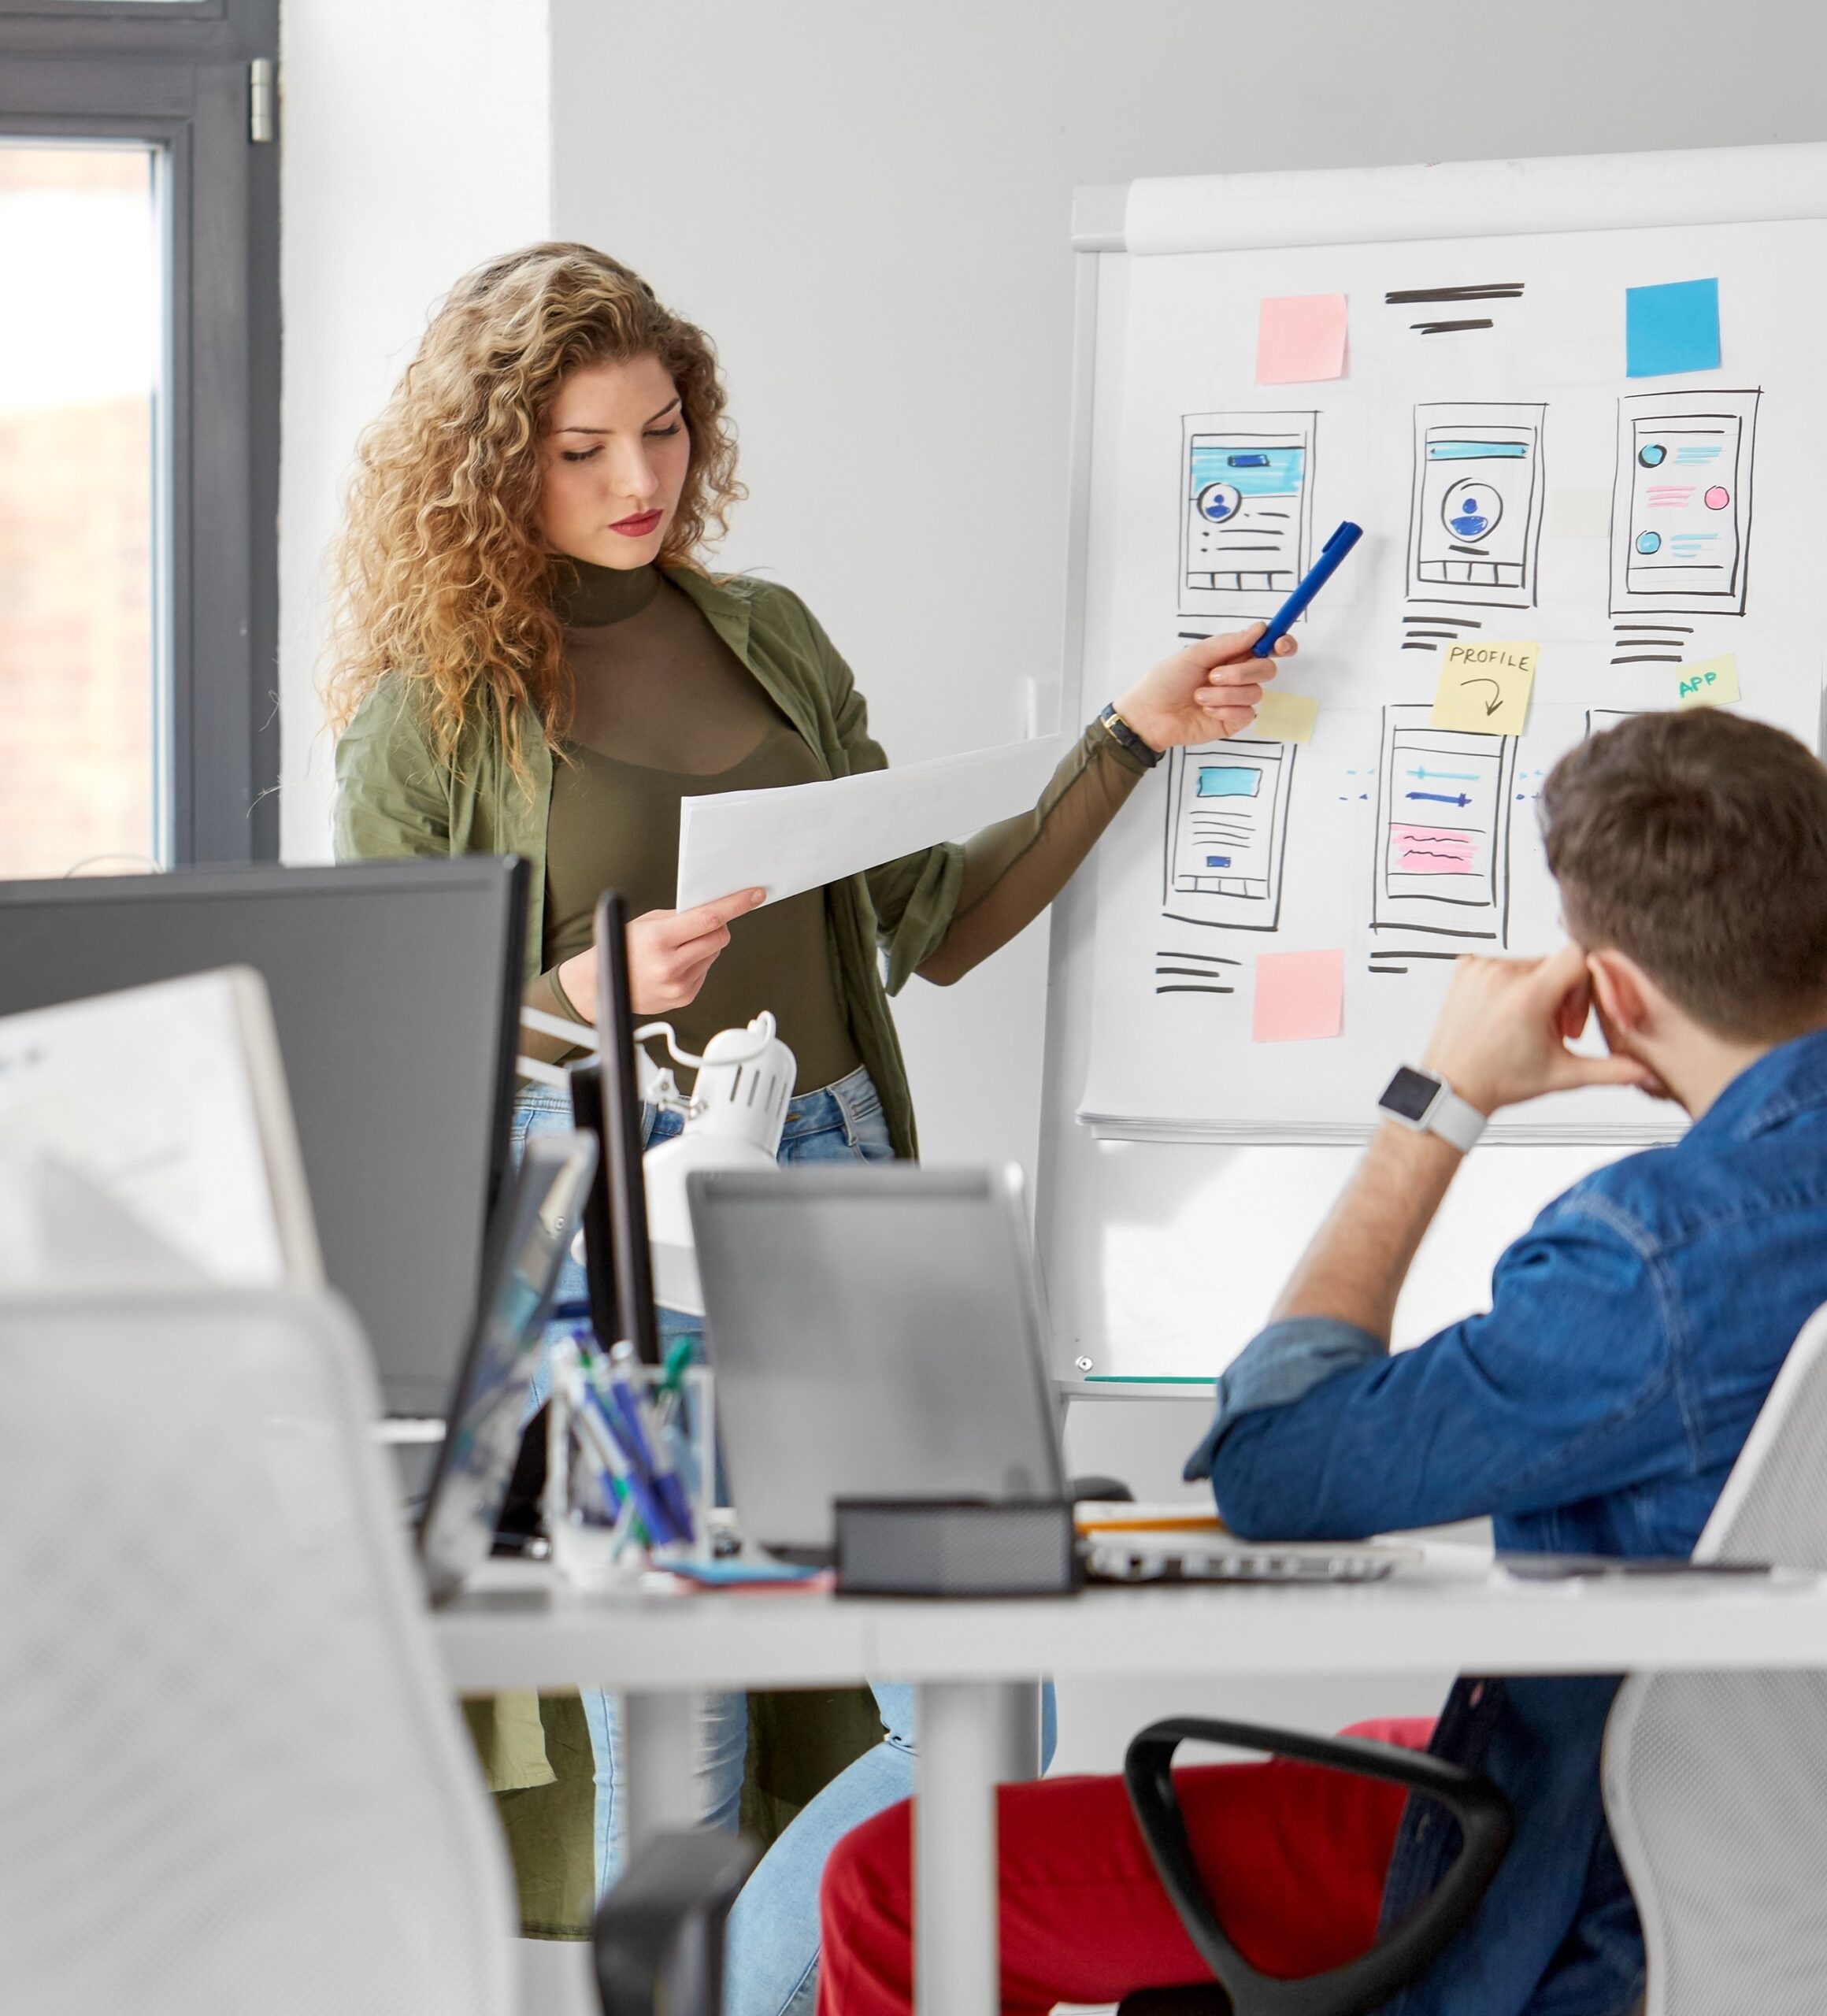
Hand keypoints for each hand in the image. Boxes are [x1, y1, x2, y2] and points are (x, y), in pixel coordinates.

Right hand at [556, 887, 765, 1019]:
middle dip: (717, 926)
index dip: (735, 905)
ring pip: (714, 953)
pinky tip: (676, 964)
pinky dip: (698, 962)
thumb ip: (680, 917)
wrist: (600, 987)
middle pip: (719, 937)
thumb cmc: (623, 948)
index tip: (755, 895)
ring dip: (704, 945)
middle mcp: (670, 965)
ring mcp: (679, 985)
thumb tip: (713, 909)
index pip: (708, 918)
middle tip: (700, 923)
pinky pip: (706, 970)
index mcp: (659, 940)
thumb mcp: (646, 923)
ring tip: (677, 948)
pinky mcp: (685, 997)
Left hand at [1111, 622, 1296, 751]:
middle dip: (1244, 671)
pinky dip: (1225, 709)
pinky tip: (1205, 709)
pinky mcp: (1233, 721)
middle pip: (1267, 669)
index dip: (1281, 644)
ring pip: (1255, 692)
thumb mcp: (1195, 654)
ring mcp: (1237, 700)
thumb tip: (1260, 628)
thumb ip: (1229, 643)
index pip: (1267, 648)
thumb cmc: (1166, 681)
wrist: (1149, 713)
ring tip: (1199, 695)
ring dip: (1225, 693)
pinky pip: (1247, 713)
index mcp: (1231, 656)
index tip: (1280, 645)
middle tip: (1214, 675)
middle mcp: (1238, 677)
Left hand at [1420, 942, 1662, 1116]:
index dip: (1587, 982)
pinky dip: (1513, 984)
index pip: (1578, 956)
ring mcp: (1480, 968)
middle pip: (1557, 964)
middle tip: (1555, 1030)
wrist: (1452, 1086)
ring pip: (1532, 964)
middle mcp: (1502, 974)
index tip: (1575, 1014)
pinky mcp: (1465, 966)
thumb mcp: (1563, 1076)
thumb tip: (1651, 1074)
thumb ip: (1613, 1070)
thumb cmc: (1501, 1081)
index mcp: (1528, 996)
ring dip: (1539, 990)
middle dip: (1564, 994)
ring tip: (1529, 1026)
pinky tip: (1507, 1014)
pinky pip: (1505, 964)